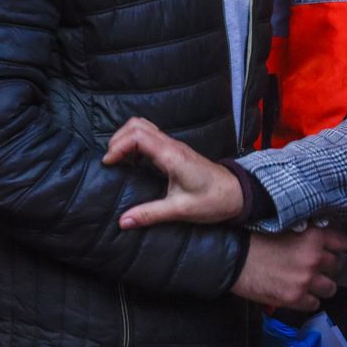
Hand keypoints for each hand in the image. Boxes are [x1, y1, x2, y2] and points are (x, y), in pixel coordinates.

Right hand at [103, 117, 245, 227]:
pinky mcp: (174, 150)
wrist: (237, 194)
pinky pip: (150, 135)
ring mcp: (173, 145)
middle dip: (117, 139)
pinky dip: (135, 143)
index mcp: (171, 156)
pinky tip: (133, 162)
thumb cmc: (213, 200)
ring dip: (126, 138)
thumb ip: (150, 214)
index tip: (109, 163)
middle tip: (110, 161)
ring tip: (119, 160)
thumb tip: (123, 222)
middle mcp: (171, 146)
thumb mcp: (180, 210)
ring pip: (143, 126)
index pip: (138, 136)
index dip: (118, 146)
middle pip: (136, 125)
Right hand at [234, 228, 346, 311]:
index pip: (342, 243)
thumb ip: (305, 233)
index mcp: (313, 236)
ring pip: (329, 288)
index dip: (336, 246)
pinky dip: (307, 300)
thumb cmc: (252, 239)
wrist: (230, 258)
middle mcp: (314, 258)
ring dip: (320, 285)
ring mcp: (306, 280)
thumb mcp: (283, 227)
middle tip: (312, 266)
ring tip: (307, 283)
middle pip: (337, 266)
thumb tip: (317, 237)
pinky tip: (296, 293)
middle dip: (326, 266)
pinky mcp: (295, 298)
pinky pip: (314, 304)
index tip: (330, 249)